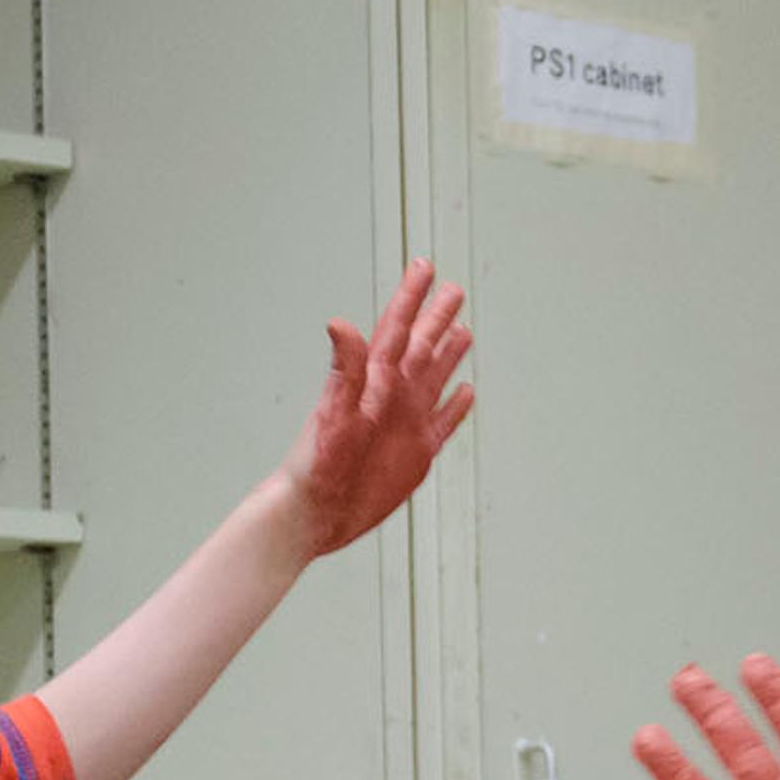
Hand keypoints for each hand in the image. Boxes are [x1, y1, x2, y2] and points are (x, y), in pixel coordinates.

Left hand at [281, 259, 473, 557]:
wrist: (316, 511)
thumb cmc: (316, 465)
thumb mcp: (333, 413)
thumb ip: (343, 369)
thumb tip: (339, 323)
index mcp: (373, 381)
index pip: (397, 328)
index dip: (411, 296)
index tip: (423, 267)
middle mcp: (392, 396)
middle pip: (421, 347)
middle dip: (436, 317)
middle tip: (452, 290)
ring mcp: (406, 423)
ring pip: (433, 379)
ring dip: (447, 354)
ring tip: (461, 331)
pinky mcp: (416, 452)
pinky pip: (441, 422)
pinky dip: (455, 406)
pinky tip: (464, 392)